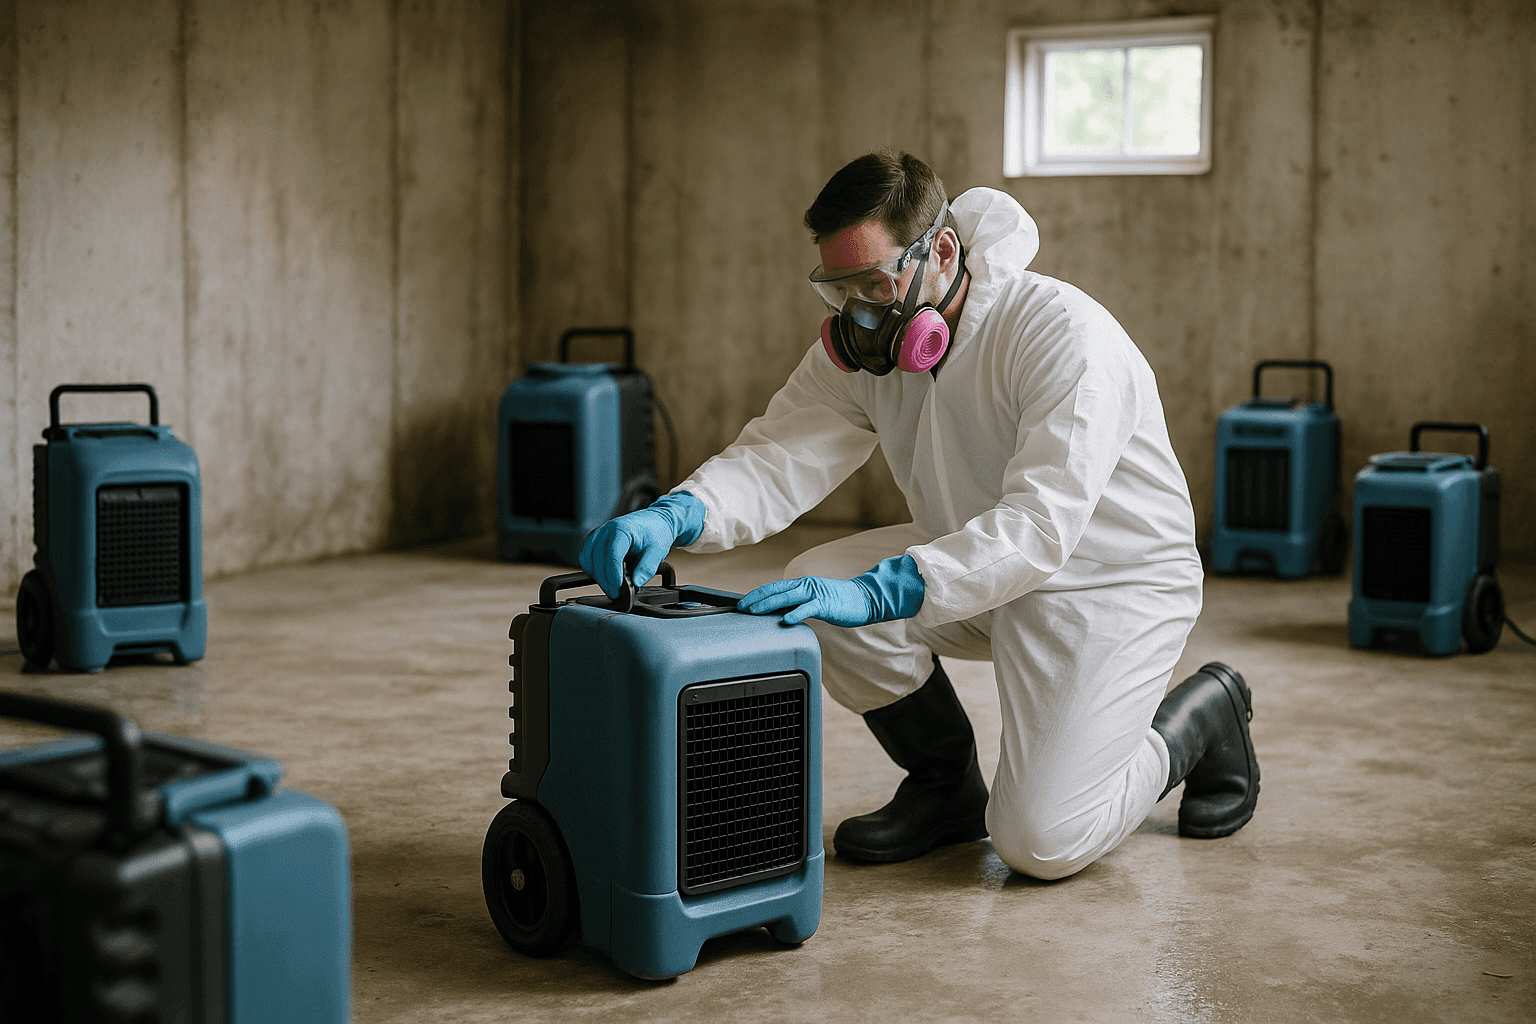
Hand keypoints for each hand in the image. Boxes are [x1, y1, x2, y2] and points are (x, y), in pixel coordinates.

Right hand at [579, 493, 705, 597]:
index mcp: (622, 529)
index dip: (614, 573)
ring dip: (598, 577)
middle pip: (597, 558)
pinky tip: (605, 578)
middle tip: (616, 594)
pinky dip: (593, 571)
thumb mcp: (658, 551)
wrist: (653, 521)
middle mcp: (606, 530)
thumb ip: (647, 567)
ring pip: (588, 559)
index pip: (612, 553)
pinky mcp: (594, 540)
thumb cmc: (655, 533)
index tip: (618, 588)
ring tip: (612, 588)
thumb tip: (636, 582)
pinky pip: (586, 558)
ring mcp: (598, 534)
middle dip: (605, 580)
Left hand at [737, 553, 924, 626]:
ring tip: (754, 612)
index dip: (756, 595)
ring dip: (768, 604)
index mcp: (801, 584)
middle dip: (756, 599)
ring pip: (787, 597)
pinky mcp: (826, 604)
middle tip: (740, 608)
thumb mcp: (813, 601)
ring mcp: (815, 593)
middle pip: (775, 590)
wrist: (864, 599)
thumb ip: (796, 603)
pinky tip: (785, 620)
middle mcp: (806, 585)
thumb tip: (777, 612)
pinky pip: (808, 608)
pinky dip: (796, 613)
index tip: (742, 603)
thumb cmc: (838, 602)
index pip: (773, 587)